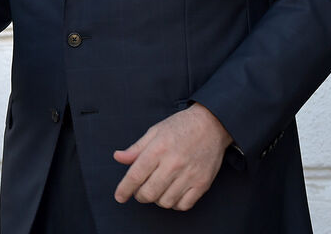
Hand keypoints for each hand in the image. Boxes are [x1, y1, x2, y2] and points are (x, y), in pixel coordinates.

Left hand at [113, 103, 232, 210]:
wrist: (212, 124)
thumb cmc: (181, 126)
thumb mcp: (155, 131)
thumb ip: (136, 148)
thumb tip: (118, 157)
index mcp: (158, 149)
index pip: (135, 175)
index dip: (124, 189)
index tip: (119, 196)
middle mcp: (173, 163)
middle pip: (148, 193)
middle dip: (139, 195)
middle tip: (140, 190)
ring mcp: (189, 175)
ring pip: (165, 202)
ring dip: (157, 199)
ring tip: (158, 189)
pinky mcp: (202, 183)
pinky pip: (184, 205)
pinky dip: (175, 204)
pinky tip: (172, 193)